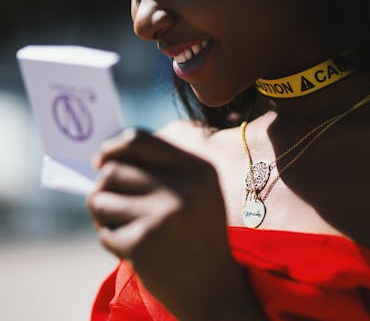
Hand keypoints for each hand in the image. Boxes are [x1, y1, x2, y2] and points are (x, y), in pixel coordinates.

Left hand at [87, 129, 262, 320]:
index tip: (100, 161)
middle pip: (111, 170)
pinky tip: (139, 249)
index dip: (111, 147)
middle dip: (105, 188)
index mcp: (197, 169)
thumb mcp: (196, 191)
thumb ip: (160, 168)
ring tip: (129, 227)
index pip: (137, 139)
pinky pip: (104, 233)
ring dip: (105, 216)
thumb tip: (104, 157)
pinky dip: (114, 242)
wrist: (213, 287)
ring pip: (99, 200)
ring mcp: (162, 216)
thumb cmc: (198, 233)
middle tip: (116, 205)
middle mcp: (182, 188)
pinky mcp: (142, 244)